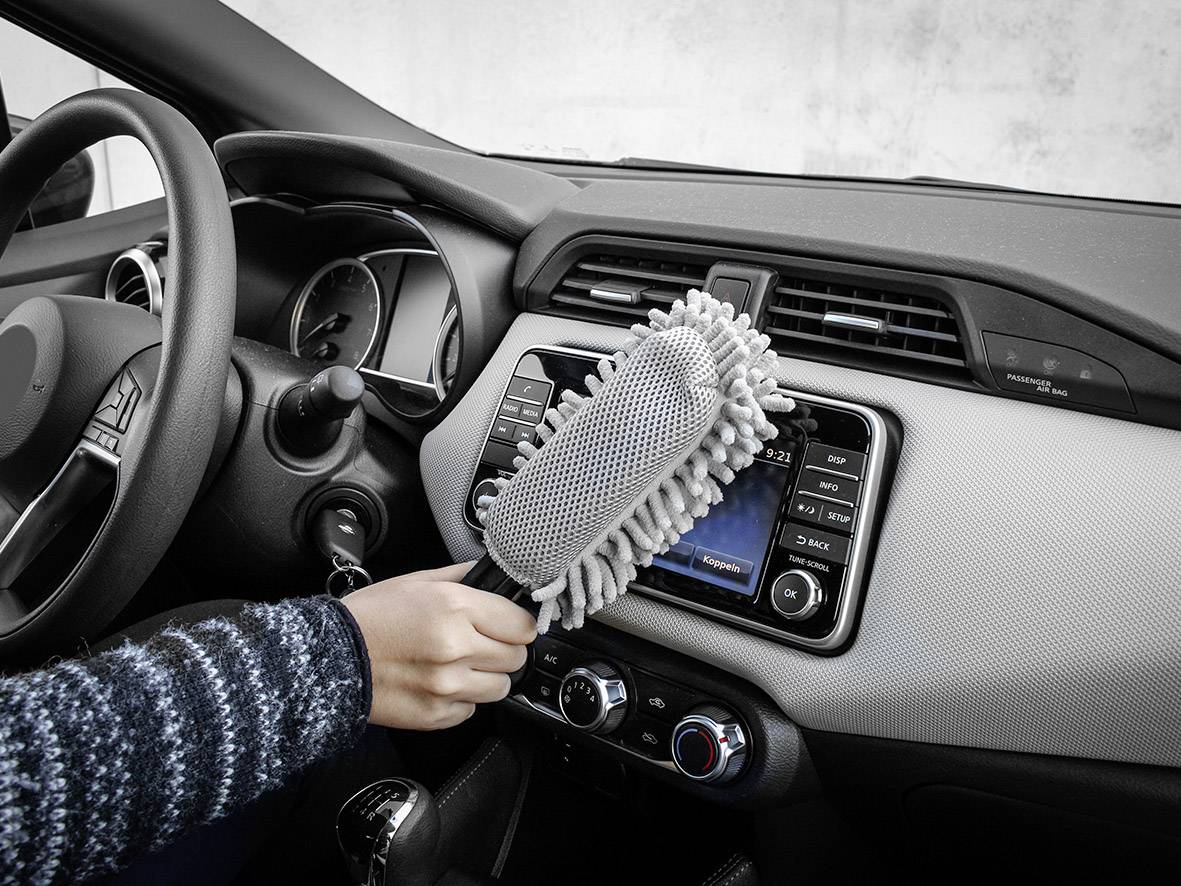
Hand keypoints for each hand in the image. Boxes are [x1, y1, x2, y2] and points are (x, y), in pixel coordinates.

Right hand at [342, 562, 536, 729]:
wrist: (330, 660)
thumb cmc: (368, 617)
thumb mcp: (417, 581)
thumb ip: (462, 577)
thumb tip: (492, 575)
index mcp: (455, 607)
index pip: (522, 625)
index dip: (517, 624)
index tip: (509, 626)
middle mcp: (456, 647)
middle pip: (516, 657)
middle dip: (503, 650)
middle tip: (479, 644)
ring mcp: (448, 685)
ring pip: (500, 687)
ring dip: (486, 677)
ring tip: (459, 665)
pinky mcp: (437, 714)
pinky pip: (472, 710)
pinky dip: (462, 699)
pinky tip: (439, 683)